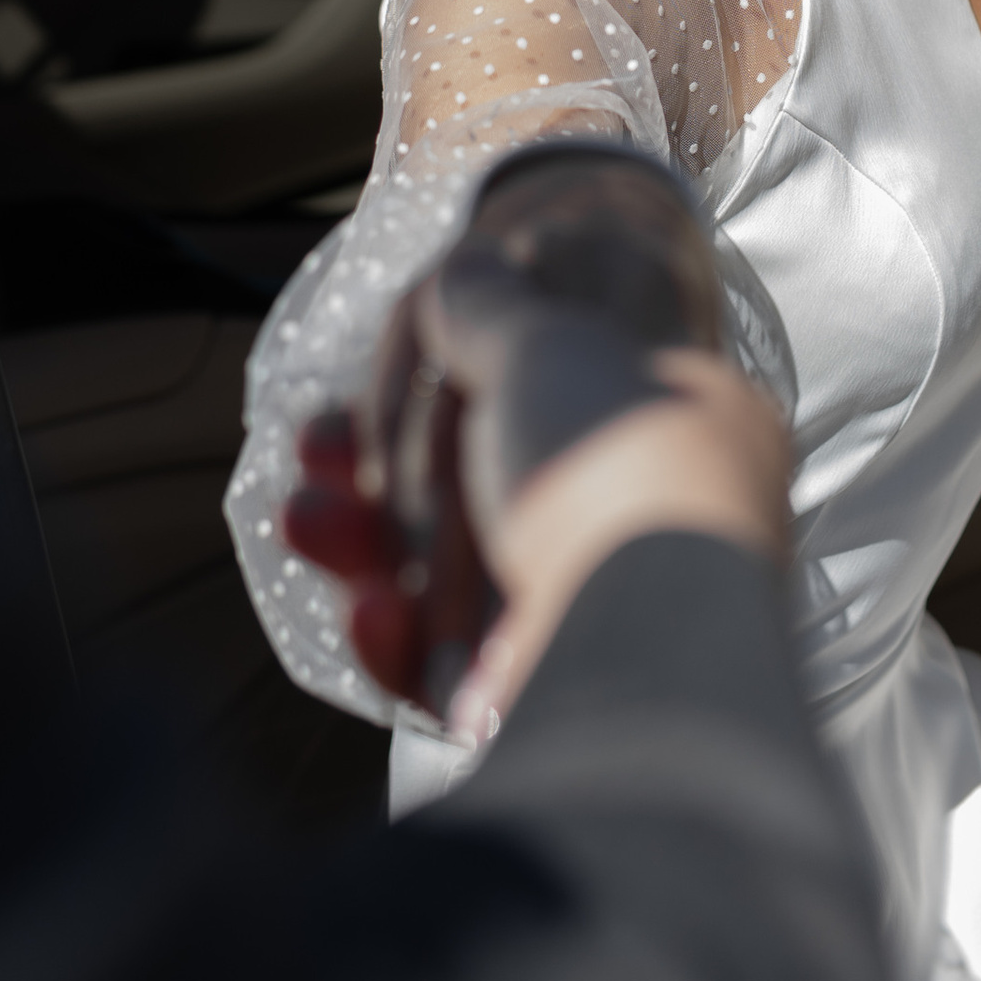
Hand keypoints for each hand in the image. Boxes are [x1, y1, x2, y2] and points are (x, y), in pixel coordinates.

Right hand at [286, 350, 788, 735]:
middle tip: (310, 454)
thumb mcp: (549, 341)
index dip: (451, 381)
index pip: (551, 394)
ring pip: (453, 583)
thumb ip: (488, 306)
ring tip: (300, 516)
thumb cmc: (618, 468)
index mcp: (681, 431)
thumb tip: (460, 268)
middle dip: (380, 471)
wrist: (643, 655)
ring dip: (363, 546)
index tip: (379, 376)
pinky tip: (362, 608)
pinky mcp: (539, 712)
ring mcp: (597, 622)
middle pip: (485, 489)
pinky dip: (391, 638)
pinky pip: (448, 671)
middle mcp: (648, 529)